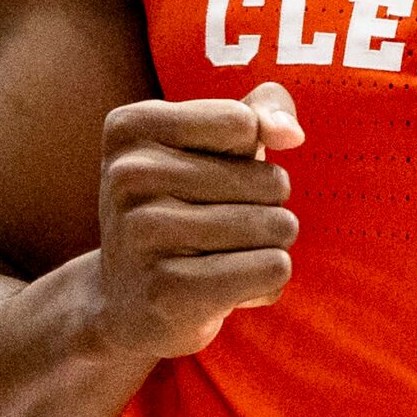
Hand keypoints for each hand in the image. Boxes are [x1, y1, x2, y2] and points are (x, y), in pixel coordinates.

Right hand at [93, 84, 302, 358]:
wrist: (125, 304)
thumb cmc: (182, 209)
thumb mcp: (211, 145)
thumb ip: (261, 111)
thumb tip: (291, 133)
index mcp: (131, 127)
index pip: (243, 123)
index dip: (252, 153)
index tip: (212, 175)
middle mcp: (127, 175)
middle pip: (269, 181)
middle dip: (268, 206)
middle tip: (220, 227)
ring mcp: (142, 233)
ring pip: (276, 226)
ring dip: (270, 245)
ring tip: (224, 257)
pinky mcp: (169, 291)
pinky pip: (273, 269)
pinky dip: (267, 282)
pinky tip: (226, 289)